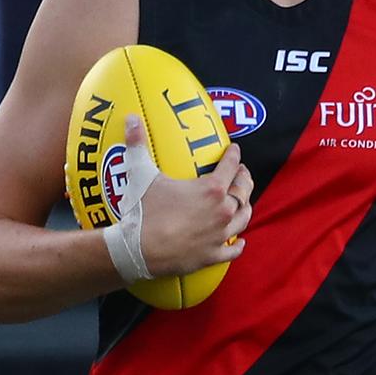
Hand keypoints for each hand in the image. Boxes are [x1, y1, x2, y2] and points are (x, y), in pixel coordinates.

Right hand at [128, 115, 253, 276]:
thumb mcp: (141, 174)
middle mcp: (222, 211)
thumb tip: (131, 118)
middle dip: (244, 180)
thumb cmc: (142, 212)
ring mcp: (219, 235)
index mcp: (212, 189)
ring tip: (242, 202)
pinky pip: (232, 250)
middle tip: (241, 174)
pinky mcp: (212, 255)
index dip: (234, 155)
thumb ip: (138, 144)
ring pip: (243, 219)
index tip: (234, 150)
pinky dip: (237, 245)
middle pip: (243, 191)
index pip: (231, 165)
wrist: (136, 251)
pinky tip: (239, 242)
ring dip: (244, 208)